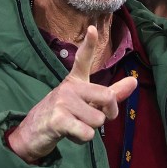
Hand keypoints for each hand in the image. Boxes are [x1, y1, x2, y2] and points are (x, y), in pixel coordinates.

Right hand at [8, 26, 137, 160]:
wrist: (32, 133)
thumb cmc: (64, 116)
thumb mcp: (87, 103)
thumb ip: (111, 94)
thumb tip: (134, 81)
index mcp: (75, 81)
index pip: (83, 60)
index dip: (89, 44)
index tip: (92, 28)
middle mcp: (69, 87)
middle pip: (108, 98)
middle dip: (108, 114)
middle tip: (93, 120)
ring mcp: (62, 102)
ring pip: (98, 119)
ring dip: (91, 130)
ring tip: (75, 126)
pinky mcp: (58, 119)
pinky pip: (87, 132)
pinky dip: (84, 139)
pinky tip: (70, 135)